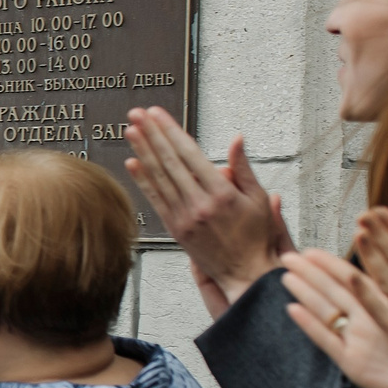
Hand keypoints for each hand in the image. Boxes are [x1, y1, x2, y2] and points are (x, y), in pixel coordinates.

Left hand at [123, 107, 290, 314]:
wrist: (246, 274)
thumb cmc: (256, 237)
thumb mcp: (258, 199)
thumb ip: (244, 168)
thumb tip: (237, 139)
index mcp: (221, 193)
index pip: (190, 154)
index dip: (171, 131)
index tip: (158, 114)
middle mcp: (199, 204)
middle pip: (170, 162)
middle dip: (151, 135)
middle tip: (136, 114)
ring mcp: (184, 217)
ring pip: (159, 178)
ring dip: (142, 152)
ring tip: (130, 130)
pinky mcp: (175, 229)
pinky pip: (155, 200)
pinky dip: (143, 180)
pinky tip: (132, 163)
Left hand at [280, 250, 387, 387]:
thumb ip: (382, 305)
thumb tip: (358, 287)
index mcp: (387, 308)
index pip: (354, 279)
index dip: (331, 264)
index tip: (312, 252)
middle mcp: (374, 319)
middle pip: (337, 289)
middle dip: (311, 271)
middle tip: (289, 256)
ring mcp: (361, 340)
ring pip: (328, 309)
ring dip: (305, 291)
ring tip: (286, 276)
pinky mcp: (351, 361)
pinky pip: (326, 339)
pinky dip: (308, 323)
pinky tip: (291, 308)